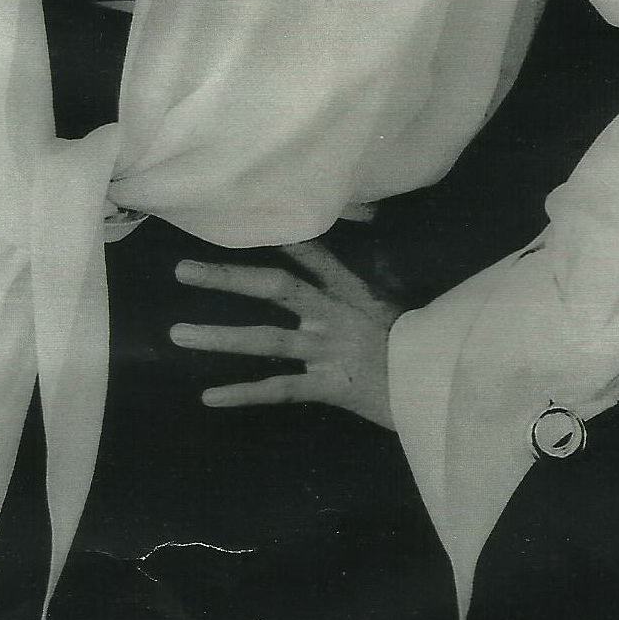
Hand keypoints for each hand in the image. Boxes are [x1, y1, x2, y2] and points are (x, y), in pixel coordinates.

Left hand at [169, 239, 400, 428]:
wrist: (440, 387)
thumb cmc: (416, 346)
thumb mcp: (389, 305)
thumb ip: (358, 286)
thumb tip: (339, 258)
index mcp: (350, 291)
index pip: (312, 255)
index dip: (277, 236)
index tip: (241, 221)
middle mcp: (334, 314)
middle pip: (275, 287)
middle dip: (227, 278)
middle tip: (181, 271)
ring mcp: (329, 350)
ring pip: (267, 339)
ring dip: (219, 337)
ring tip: (178, 334)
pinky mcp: (329, 386)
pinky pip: (279, 389)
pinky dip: (243, 393)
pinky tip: (208, 397)